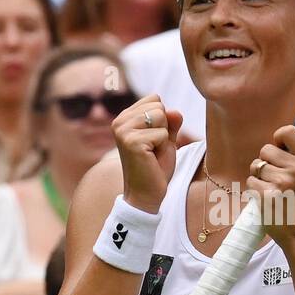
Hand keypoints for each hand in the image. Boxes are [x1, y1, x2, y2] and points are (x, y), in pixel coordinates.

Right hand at [114, 94, 182, 213]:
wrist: (146, 195)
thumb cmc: (155, 167)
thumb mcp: (165, 140)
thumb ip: (171, 122)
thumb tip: (175, 111)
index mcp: (124, 117)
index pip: (155, 99)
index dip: (163, 120)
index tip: (154, 140)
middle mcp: (120, 121)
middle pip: (159, 106)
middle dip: (164, 128)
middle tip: (154, 149)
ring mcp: (123, 131)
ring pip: (161, 116)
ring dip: (163, 137)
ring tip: (153, 153)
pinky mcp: (131, 142)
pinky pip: (162, 133)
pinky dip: (163, 147)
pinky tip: (151, 159)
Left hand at [248, 125, 294, 249]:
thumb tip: (278, 142)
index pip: (288, 132)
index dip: (279, 138)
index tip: (279, 148)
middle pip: (265, 150)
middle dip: (266, 163)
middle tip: (277, 180)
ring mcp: (281, 183)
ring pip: (256, 167)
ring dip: (259, 179)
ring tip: (274, 193)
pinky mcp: (266, 196)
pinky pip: (250, 182)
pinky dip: (255, 192)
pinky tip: (268, 202)